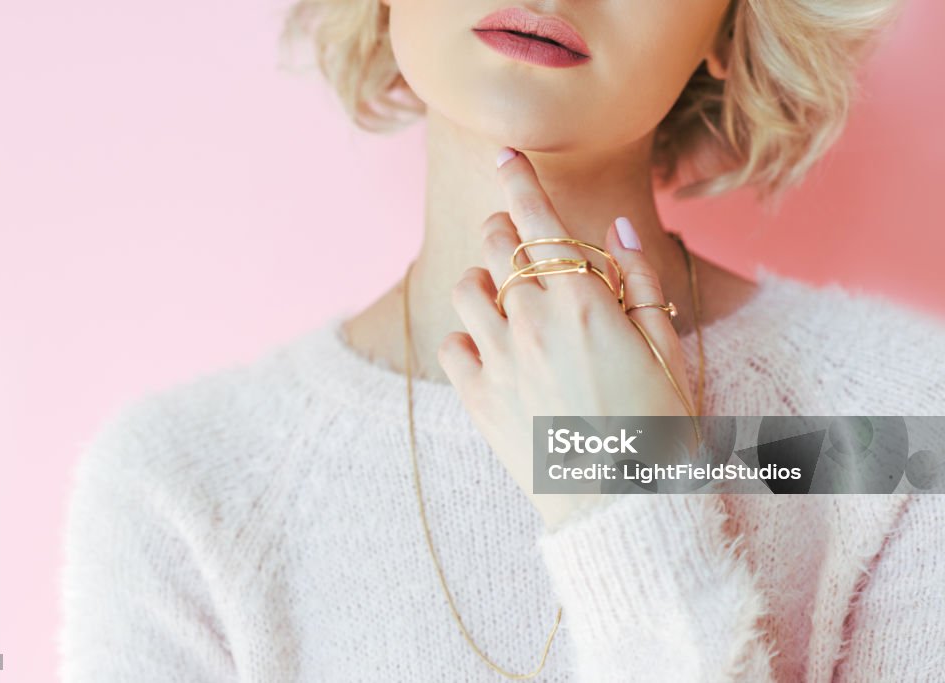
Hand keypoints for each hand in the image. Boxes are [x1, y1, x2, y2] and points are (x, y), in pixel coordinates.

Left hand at [437, 148, 695, 529]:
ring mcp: (498, 361)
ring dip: (484, 282)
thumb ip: (642, 282)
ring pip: (466, 290)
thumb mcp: (670, 350)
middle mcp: (532, 323)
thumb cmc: (659, 430)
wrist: (623, 507)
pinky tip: (492, 350)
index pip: (540, 222)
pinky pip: (451, 345)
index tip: (504, 153)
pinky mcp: (477, 400)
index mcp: (583, 305)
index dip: (520, 180)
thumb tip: (617, 227)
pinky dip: (466, 338)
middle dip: (505, 231)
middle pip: (496, 246)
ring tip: (507, 300)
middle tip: (520, 242)